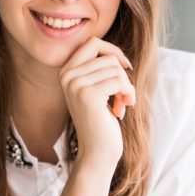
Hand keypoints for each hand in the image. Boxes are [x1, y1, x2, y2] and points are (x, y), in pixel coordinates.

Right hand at [59, 37, 134, 168]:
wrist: (98, 153)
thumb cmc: (102, 122)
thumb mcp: (98, 90)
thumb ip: (100, 70)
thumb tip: (118, 54)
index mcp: (66, 72)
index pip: (92, 42)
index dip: (113, 51)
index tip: (125, 67)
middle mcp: (67, 76)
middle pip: (107, 56)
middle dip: (122, 75)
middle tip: (123, 95)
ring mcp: (75, 85)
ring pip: (116, 69)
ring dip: (126, 87)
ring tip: (122, 104)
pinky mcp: (88, 95)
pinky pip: (119, 81)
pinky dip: (128, 94)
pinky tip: (123, 109)